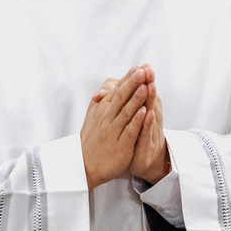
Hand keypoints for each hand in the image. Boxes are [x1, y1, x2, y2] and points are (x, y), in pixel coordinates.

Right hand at [80, 66, 149, 188]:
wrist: (86, 164)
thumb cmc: (93, 138)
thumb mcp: (95, 114)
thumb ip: (105, 98)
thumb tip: (112, 83)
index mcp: (103, 108)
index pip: (117, 89)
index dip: (129, 78)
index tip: (139, 66)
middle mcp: (107, 117)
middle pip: (121, 97)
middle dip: (132, 83)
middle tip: (142, 71)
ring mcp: (113, 131)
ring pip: (126, 112)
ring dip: (136, 98)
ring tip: (145, 86)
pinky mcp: (120, 145)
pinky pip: (129, 131)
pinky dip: (136, 121)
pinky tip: (143, 112)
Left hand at [129, 70, 169, 184]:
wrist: (145, 161)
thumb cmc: (138, 136)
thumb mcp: (135, 117)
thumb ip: (132, 100)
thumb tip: (129, 81)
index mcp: (145, 110)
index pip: (144, 91)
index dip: (144, 78)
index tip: (143, 64)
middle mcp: (150, 118)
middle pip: (149, 98)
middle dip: (149, 83)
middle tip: (149, 69)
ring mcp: (150, 131)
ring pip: (150, 112)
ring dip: (150, 99)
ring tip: (150, 85)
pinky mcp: (147, 145)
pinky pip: (146, 133)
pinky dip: (148, 123)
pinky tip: (148, 114)